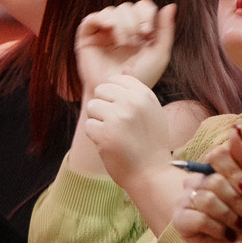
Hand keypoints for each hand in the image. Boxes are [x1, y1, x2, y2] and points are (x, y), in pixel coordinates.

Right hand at [75, 0, 175, 96]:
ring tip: (123, 43)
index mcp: (138, 30)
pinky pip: (92, 18)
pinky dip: (102, 18)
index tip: (147, 34)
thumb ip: (166, 30)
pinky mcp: (87, 37)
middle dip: (133, 22)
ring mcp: (103, 32)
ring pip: (112, 11)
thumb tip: (171, 5)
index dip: (146, 14)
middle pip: (128, 7)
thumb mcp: (159, 55)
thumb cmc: (140, 78)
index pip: (143, 7)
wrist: (118, 94)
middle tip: (134, 41)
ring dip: (121, 24)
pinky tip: (109, 27)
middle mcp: (121, 28)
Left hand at [83, 74, 170, 189]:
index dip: (114, 97)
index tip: (124, 114)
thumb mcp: (151, 111)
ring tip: (115, 135)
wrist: (152, 174)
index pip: (116, 80)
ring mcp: (118, 117)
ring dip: (98, 122)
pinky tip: (110, 145)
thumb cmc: (151, 143)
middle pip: (100, 91)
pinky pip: (89, 126)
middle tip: (118, 126)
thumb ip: (136, 90)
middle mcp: (132, 102)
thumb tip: (124, 68)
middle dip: (104, 107)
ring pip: (92, 107)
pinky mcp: (105, 133)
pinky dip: (95, 137)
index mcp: (144, 94)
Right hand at [173, 125, 241, 242]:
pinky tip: (227, 234)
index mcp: (212, 169)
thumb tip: (234, 130)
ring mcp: (184, 200)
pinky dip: (219, 228)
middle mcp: (194, 181)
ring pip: (207, 199)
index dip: (237, 173)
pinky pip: (200, 217)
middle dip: (238, 200)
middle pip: (214, 180)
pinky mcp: (180, 221)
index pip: (218, 154)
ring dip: (231, 216)